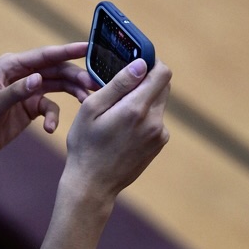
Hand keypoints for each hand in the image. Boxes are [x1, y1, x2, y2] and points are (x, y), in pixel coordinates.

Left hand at [0, 42, 97, 161]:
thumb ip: (17, 91)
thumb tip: (38, 78)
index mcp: (11, 65)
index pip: (44, 55)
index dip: (67, 50)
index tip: (88, 47)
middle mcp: (22, 74)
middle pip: (56, 70)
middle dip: (75, 76)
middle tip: (94, 84)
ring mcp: (27, 90)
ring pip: (57, 86)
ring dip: (72, 93)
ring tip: (87, 102)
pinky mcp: (29, 107)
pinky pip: (49, 108)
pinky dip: (53, 117)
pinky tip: (51, 129)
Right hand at [63, 58, 171, 203]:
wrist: (93, 184)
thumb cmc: (85, 145)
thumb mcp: (92, 109)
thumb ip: (118, 84)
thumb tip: (142, 64)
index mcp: (136, 109)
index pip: (162, 73)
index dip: (151, 63)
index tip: (135, 64)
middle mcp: (154, 122)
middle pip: (163, 86)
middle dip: (145, 81)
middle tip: (121, 88)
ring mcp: (159, 135)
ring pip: (158, 103)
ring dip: (143, 100)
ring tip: (116, 113)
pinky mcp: (158, 144)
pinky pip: (155, 120)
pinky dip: (143, 117)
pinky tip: (122, 129)